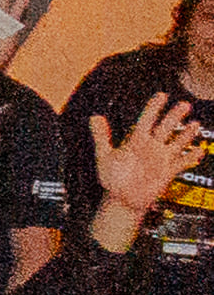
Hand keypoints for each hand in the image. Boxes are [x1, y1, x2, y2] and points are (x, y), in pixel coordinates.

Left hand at [89, 96, 204, 232]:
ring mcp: (160, 159)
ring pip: (176, 142)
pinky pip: (182, 162)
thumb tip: (95, 118)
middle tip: (184, 104)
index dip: (154, 107)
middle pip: (165, 127)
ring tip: (195, 124)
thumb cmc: (113, 179)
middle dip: (174, 116)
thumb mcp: (104, 155)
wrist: (122, 199)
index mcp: (136, 141)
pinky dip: (191, 156)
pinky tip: (199, 150)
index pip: (147, 119)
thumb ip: (101, 136)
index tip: (162, 95)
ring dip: (186, 134)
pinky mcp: (167, 171)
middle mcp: (150, 147)